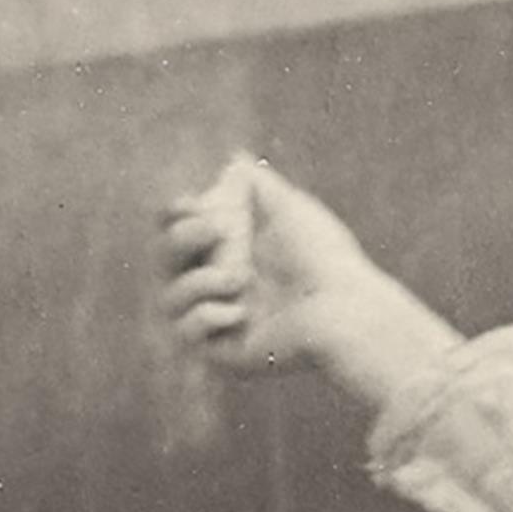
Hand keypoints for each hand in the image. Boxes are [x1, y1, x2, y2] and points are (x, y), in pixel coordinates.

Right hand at [161, 155, 379, 376]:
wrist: (349, 309)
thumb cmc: (326, 257)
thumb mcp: (289, 208)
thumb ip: (257, 184)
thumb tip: (235, 157)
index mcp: (228, 251)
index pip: (175, 231)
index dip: (171, 216)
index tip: (187, 203)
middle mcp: (218, 287)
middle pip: (163, 261)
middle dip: (180, 238)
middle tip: (216, 228)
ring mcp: (220, 322)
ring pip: (168, 300)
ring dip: (197, 282)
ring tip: (239, 278)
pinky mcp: (225, 354)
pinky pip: (186, 334)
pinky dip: (204, 317)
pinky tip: (238, 313)